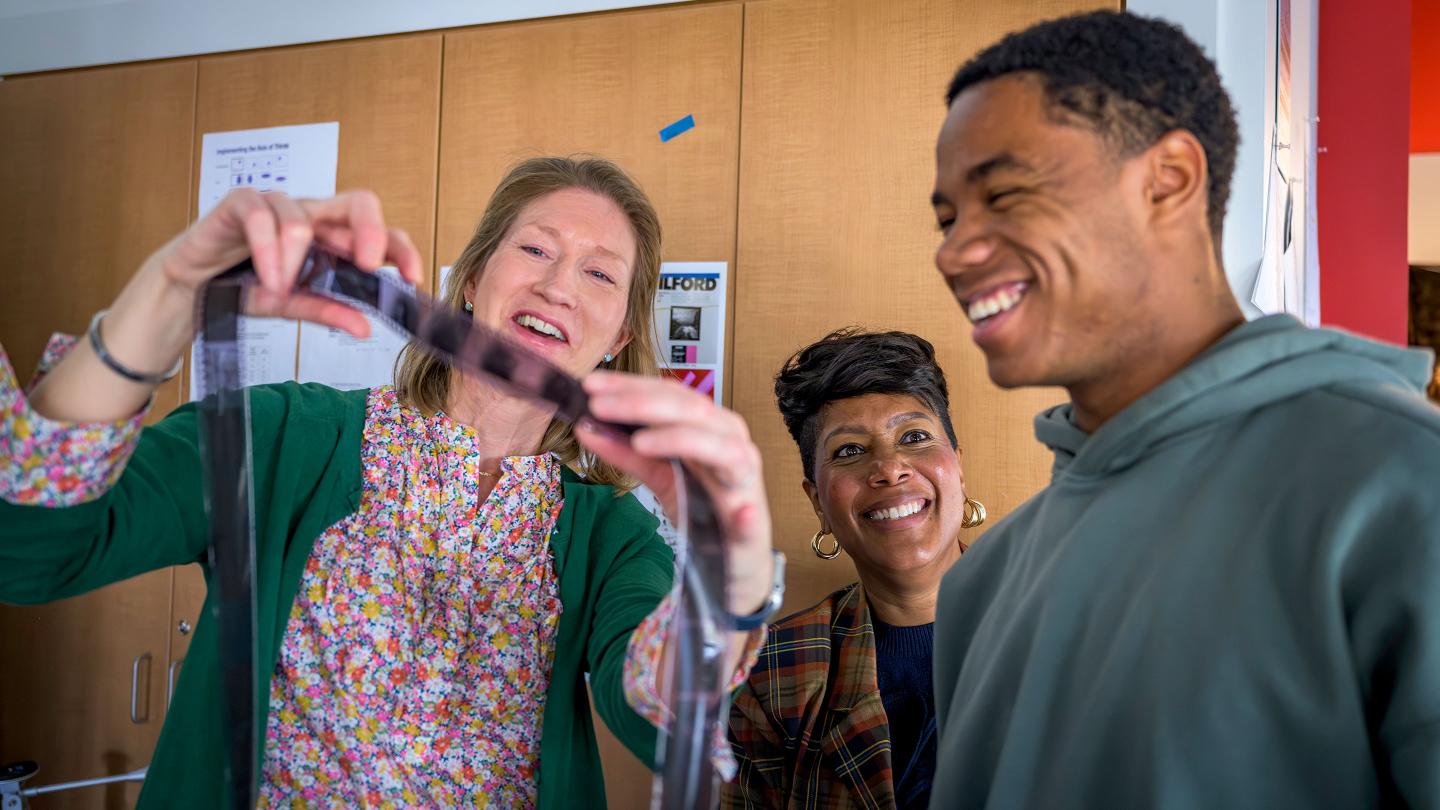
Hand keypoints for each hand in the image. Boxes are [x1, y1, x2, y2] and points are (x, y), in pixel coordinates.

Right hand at [157, 188, 423, 336]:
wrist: (190, 290)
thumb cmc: (244, 288)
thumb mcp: (292, 305)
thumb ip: (328, 311)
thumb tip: (367, 328)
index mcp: (333, 240)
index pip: (379, 234)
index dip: (400, 249)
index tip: (412, 276)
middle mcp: (312, 218)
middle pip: (358, 201)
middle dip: (370, 228)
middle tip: (364, 262)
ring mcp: (278, 206)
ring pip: (302, 219)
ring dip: (293, 262)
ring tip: (279, 290)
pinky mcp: (241, 202)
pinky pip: (261, 215)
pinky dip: (267, 248)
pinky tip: (267, 275)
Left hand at [576, 373, 774, 615]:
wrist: (731, 559)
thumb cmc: (701, 511)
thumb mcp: (661, 477)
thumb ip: (627, 453)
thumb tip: (586, 426)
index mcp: (709, 427)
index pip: (672, 395)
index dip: (632, 387)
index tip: (592, 385)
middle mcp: (730, 443)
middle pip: (693, 412)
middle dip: (643, 405)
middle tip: (600, 405)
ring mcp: (745, 483)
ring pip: (724, 449)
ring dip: (682, 440)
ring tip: (640, 443)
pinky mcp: (752, 526)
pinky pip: (750, 518)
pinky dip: (745, 515)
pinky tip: (740, 514)